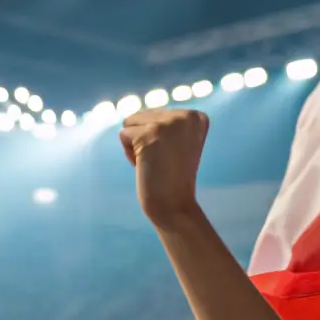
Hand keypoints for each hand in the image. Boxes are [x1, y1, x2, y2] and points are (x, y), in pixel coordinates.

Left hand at [119, 109, 208, 226]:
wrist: (174, 205)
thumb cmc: (171, 178)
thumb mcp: (176, 142)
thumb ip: (165, 122)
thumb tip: (133, 114)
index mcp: (196, 117)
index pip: (156, 113)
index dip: (157, 137)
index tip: (172, 156)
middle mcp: (186, 116)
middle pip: (142, 115)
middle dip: (144, 139)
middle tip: (162, 162)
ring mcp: (168, 124)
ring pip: (131, 122)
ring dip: (135, 145)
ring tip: (153, 162)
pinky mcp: (150, 134)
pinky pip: (123, 135)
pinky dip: (128, 153)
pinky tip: (145, 166)